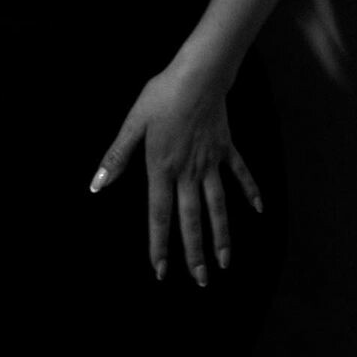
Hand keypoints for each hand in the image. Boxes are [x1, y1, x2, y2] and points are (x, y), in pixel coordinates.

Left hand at [89, 66, 262, 285]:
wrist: (198, 75)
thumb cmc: (162, 96)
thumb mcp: (134, 123)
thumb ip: (117, 156)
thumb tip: (97, 185)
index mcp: (162, 168)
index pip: (159, 215)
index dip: (159, 245)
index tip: (161, 271)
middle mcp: (188, 172)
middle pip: (192, 219)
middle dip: (195, 253)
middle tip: (201, 281)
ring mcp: (211, 162)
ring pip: (218, 206)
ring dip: (222, 235)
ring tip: (225, 262)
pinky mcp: (226, 148)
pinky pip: (240, 174)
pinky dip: (250, 191)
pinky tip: (258, 210)